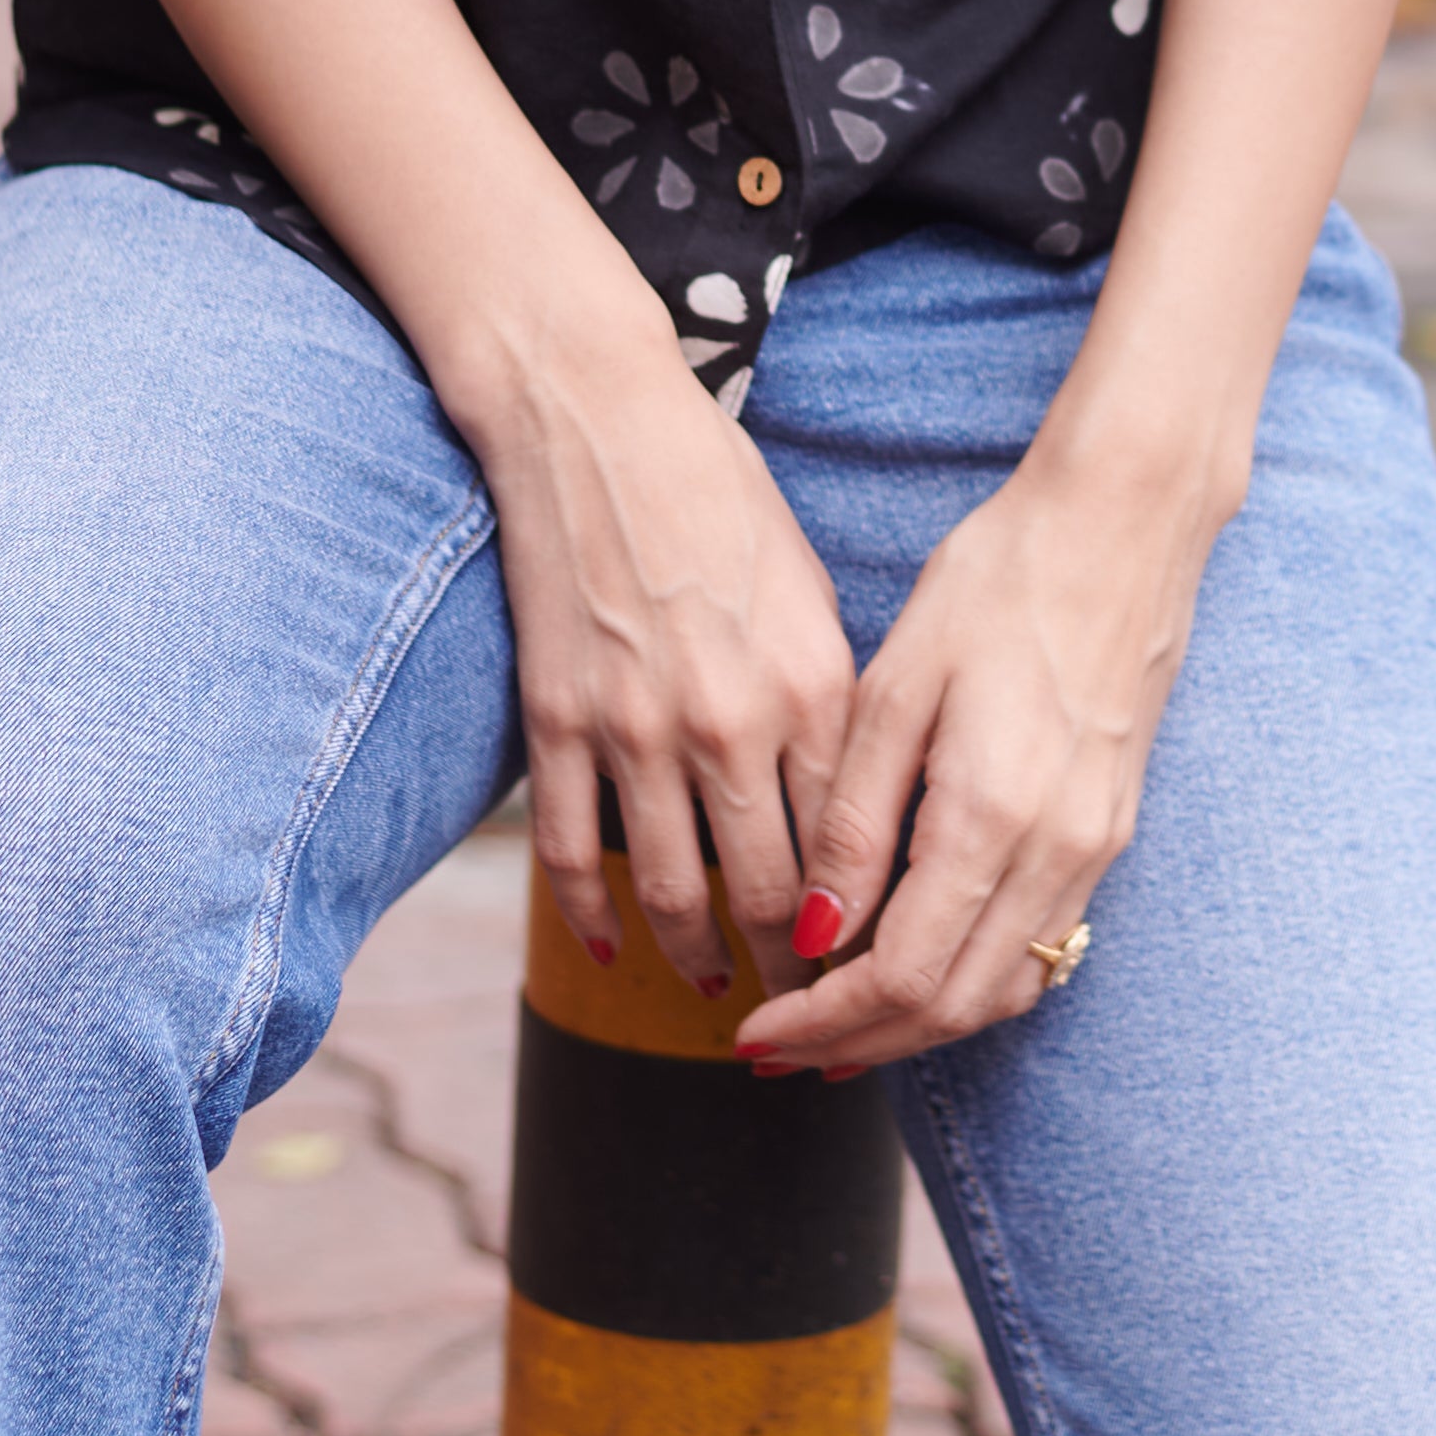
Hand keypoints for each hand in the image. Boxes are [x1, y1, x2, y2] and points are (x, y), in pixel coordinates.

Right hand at [481, 336, 859, 1003]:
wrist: (598, 424)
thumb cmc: (722, 497)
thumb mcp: (809, 593)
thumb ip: (831, 703)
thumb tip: (849, 806)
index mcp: (812, 686)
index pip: (849, 851)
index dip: (863, 927)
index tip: (875, 965)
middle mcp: (730, 723)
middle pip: (768, 895)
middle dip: (794, 971)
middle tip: (809, 1012)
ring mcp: (637, 731)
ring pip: (672, 895)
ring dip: (699, 960)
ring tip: (720, 990)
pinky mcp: (560, 725)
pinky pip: (575, 858)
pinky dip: (595, 921)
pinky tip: (618, 952)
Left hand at [740, 448, 1212, 1075]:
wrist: (1123, 521)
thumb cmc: (999, 579)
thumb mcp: (898, 685)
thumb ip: (856, 820)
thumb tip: (812, 930)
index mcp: (993, 814)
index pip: (902, 975)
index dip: (823, 1020)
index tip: (758, 1033)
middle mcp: (1058, 850)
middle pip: (954, 1007)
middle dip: (859, 1043)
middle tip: (778, 1050)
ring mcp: (1096, 847)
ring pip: (1005, 990)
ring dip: (918, 1026)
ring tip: (838, 1028)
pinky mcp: (1111, 830)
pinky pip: (1041, 947)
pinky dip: (974, 981)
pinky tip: (919, 967)